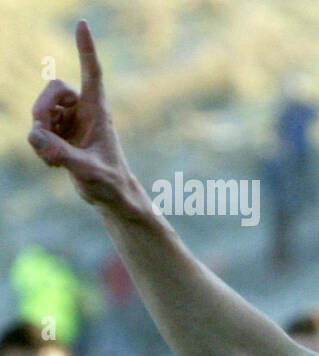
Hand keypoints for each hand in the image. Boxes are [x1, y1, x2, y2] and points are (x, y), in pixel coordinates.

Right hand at [28, 21, 142, 212]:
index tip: (82, 24)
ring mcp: (71, 121)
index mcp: (99, 111)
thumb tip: (36, 138)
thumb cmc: (109, 183)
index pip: (93, 74)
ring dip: (41, 132)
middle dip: (41, 108)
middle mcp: (84, 111)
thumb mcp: (87, 171)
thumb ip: (61, 155)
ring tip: (54, 159)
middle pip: (54, 88)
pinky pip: (38, 128)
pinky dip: (40, 144)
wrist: (110, 195)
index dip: (86, 50)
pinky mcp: (61, 132)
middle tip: (42, 134)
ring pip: (41, 109)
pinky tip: (53, 161)